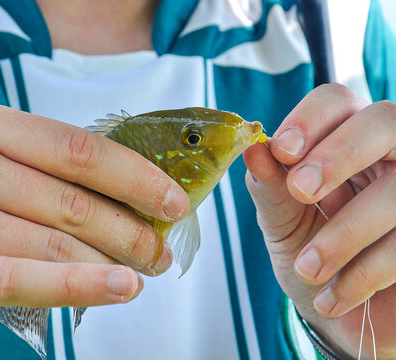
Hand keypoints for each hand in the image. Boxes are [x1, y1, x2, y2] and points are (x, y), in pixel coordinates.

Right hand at [0, 103, 188, 350]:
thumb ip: (38, 169)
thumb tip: (122, 193)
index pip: (78, 146)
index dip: (135, 175)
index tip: (172, 198)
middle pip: (73, 198)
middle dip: (132, 227)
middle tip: (161, 247)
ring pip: (57, 241)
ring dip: (115, 260)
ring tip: (145, 271)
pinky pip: (27, 277)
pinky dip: (82, 285)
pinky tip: (118, 289)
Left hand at [244, 84, 395, 358]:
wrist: (343, 314)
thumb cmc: (312, 256)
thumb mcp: (283, 223)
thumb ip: (270, 188)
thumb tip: (253, 150)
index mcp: (344, 142)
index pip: (336, 101)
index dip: (311, 119)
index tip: (282, 150)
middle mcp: (390, 156)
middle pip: (384, 121)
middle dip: (339, 153)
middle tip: (302, 190)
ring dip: (346, 232)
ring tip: (308, 269)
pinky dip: (366, 273)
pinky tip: (334, 298)